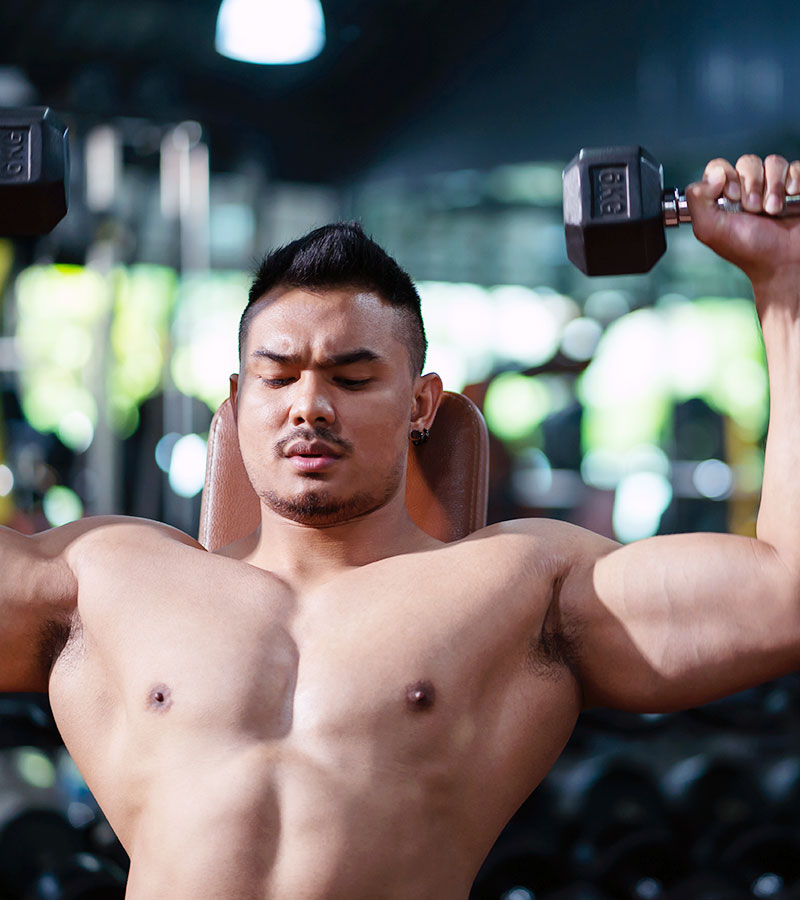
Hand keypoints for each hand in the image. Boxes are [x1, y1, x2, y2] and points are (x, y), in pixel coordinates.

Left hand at [686, 154, 799, 297]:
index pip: (720, 167)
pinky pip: (795, 167)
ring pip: (773, 162)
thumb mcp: (710, 230)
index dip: (726, 177)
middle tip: (753, 209)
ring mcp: (773, 186)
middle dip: (751, 186)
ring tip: (773, 211)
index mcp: (724, 197)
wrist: (783, 262)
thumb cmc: (749, 250)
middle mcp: (748, 189)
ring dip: (773, 187)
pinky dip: (793, 181)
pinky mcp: (795, 185)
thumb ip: (697, 200)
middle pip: (747, 162)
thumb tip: (714, 174)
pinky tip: (791, 198)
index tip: (731, 198)